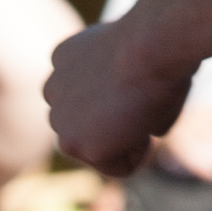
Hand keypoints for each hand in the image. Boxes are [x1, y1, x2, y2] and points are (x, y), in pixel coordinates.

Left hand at [43, 20, 188, 175]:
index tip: (144, 73)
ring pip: (103, 151)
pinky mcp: (71, 143)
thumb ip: (127, 93)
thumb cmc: (158, 46)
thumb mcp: (137, 63)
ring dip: (129, 138)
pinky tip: (140, 120)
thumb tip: (148, 128)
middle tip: (142, 94)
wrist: (151, 43)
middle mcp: (53, 88)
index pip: (96, 99)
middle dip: (123, 123)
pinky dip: (139, 152)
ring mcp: (58, 119)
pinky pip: (119, 167)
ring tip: (139, 106)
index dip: (131, 95)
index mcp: (66, 60)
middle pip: (95, 128)